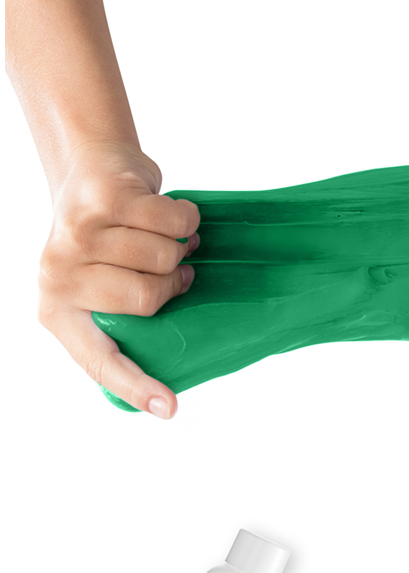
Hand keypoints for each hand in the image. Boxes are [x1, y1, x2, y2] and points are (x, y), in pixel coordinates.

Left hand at [38, 141, 199, 416]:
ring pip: (164, 259)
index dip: (136, 386)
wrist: (90, 165)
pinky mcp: (101, 200)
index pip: (100, 361)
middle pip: (148, 300)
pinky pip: (172, 222)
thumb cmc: (108, 234)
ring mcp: (77, 236)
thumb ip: (125, 313)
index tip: (168, 408)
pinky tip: (168, 210)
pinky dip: (184, 216)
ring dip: (178, 243)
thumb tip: (168, 348)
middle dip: (172, 280)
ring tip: (164, 232)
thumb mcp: (103, 280)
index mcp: (60, 310)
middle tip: (170, 263)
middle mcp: (59, 276)